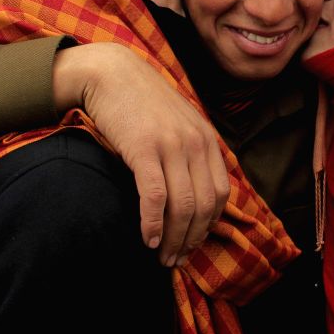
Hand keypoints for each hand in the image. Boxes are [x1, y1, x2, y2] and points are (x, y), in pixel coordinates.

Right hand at [52, 42, 230, 265]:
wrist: (111, 73)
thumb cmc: (141, 102)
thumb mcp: (179, 122)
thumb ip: (191, 151)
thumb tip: (194, 193)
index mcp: (207, 138)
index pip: (221, 194)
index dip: (209, 225)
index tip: (193, 243)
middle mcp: (195, 142)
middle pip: (205, 205)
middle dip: (192, 239)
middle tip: (177, 259)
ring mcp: (171, 145)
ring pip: (183, 206)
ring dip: (174, 239)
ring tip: (162, 257)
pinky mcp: (144, 148)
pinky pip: (155, 197)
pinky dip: (153, 224)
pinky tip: (147, 238)